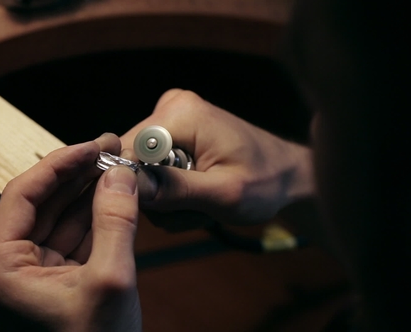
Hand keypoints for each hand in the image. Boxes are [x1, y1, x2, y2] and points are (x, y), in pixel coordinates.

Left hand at [0, 134, 141, 331]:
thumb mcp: (110, 281)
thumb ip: (116, 221)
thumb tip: (121, 174)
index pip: (24, 192)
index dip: (62, 163)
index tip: (94, 143)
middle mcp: (3, 266)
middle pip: (41, 201)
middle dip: (78, 174)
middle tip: (110, 148)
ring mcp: (25, 273)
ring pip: (57, 217)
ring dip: (87, 192)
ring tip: (116, 168)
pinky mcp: (48, 280)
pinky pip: (69, 237)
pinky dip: (92, 217)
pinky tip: (113, 196)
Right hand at [121, 89, 314, 225]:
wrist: (286, 174)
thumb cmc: (265, 182)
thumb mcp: (223, 194)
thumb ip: (176, 189)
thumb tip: (132, 186)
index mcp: (181, 113)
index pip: (127, 151)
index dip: (139, 185)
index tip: (170, 204)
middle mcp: (170, 107)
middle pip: (132, 162)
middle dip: (159, 194)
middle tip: (195, 205)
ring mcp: (171, 119)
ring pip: (141, 171)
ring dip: (168, 197)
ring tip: (201, 201)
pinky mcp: (172, 134)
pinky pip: (152, 169)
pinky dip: (171, 191)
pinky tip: (197, 194)